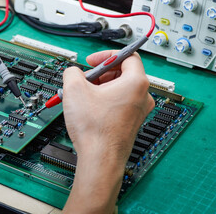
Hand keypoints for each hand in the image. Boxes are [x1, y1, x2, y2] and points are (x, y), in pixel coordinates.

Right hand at [62, 51, 153, 212]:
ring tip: (84, 96)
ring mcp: (139, 111)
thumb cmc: (95, 130)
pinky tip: (89, 108)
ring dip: (101, 87)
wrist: (100, 159)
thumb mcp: (74, 89)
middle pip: (123, 72)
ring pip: (120, 89)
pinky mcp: (131, 122)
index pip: (128, 55)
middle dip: (101, 73)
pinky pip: (119, 103)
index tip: (93, 61)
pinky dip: (105, 100)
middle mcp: (142, 96)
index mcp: (136, 83)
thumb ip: (72, 71)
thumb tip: (73, 72)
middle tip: (86, 80)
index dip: (106, 55)